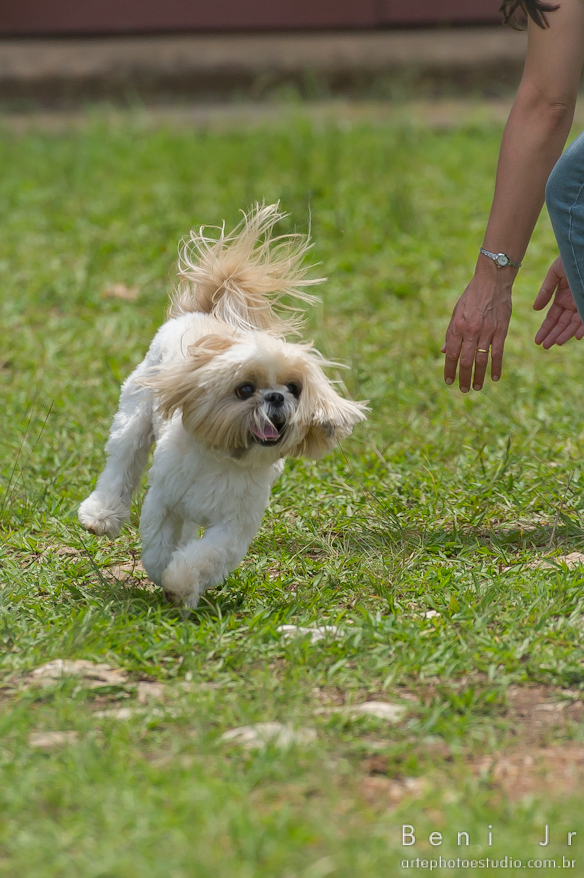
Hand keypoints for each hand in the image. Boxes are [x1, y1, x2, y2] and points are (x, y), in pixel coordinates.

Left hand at [442, 268, 511, 391]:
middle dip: (463, 377)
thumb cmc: (472, 296)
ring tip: (476, 388)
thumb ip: (451, 333)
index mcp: (457, 327)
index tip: (449, 381)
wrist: (492, 281)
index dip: (450, 370)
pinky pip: (498, 353)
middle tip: (463, 389)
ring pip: (481, 360)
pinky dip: (496, 367)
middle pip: (466, 361)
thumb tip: (446, 352)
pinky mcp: (501, 331)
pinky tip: (495, 378)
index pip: (452, 354)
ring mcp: (487, 332)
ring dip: (478, 376)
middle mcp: (471, 331)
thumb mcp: (456, 312)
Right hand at [533, 256, 583, 347]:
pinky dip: (582, 328)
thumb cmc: (571, 259)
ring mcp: (582, 305)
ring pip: (574, 324)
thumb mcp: (555, 273)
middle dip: (554, 335)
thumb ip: (546, 291)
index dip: (545, 329)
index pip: (552, 318)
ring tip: (557, 343)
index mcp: (562, 298)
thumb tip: (535, 309)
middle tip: (545, 346)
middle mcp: (573, 304)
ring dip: (566, 334)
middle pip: (562, 324)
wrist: (583, 250)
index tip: (537, 340)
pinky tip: (576, 336)